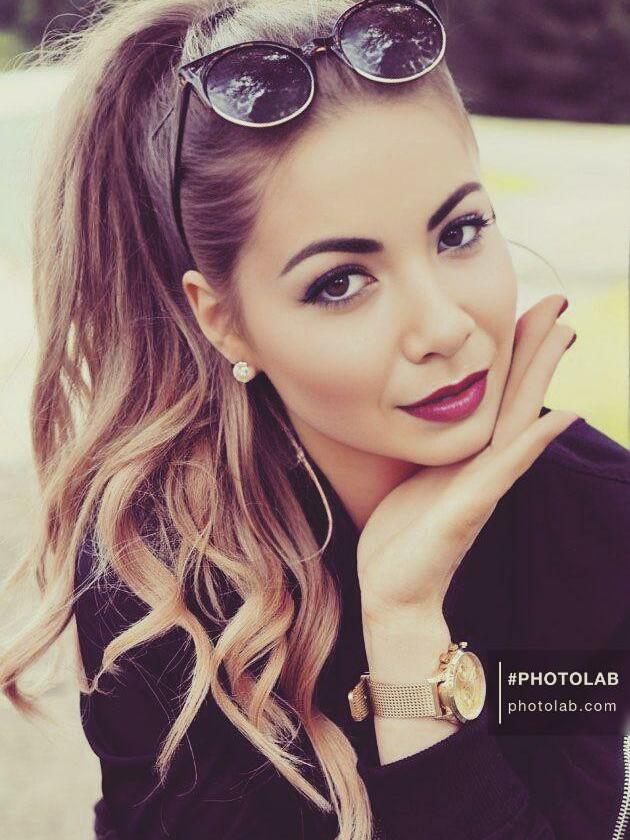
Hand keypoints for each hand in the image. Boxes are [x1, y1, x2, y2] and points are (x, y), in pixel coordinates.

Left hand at [357, 294, 577, 626]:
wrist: (393, 591)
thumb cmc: (402, 536)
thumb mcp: (416, 478)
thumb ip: (434, 449)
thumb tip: (426, 417)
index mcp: (468, 455)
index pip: (499, 395)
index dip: (514, 353)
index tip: (526, 308)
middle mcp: (482, 465)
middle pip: (517, 396)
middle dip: (536, 349)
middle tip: (560, 303)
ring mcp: (481, 486)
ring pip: (519, 420)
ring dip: (541, 377)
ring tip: (563, 335)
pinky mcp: (469, 509)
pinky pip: (505, 469)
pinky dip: (533, 443)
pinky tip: (559, 418)